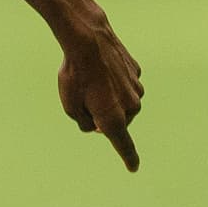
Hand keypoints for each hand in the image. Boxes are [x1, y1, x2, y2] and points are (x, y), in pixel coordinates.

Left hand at [57, 21, 143, 171]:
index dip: (128, 157)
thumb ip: (85, 122)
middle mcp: (131, 107)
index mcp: (114, 120)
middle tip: (83, 95)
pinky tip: (101, 67)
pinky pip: (124, 82)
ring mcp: (137, 88)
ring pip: (121, 100)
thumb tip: (96, 124)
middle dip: (101, 113)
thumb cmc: (75, 75)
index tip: (133, 167)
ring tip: (90, 77)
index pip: (124, 145)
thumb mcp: (70, 106)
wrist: (87, 39)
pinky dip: (113, 79)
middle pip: (116, 119)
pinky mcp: (136, 72)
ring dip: (108, 95)